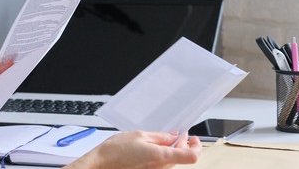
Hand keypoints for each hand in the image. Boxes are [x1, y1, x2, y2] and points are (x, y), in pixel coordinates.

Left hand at [0, 57, 12, 110]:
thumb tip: (7, 62)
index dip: (6, 61)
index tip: (16, 58)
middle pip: (1, 75)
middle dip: (9, 72)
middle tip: (18, 68)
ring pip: (0, 87)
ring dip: (5, 84)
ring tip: (12, 79)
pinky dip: (0, 95)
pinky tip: (4, 92)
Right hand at [66, 131, 200, 168]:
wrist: (101, 165)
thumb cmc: (116, 151)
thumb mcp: (139, 135)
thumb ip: (159, 136)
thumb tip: (173, 135)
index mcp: (162, 157)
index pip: (192, 156)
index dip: (197, 146)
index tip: (194, 138)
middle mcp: (162, 168)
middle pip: (183, 157)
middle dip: (184, 144)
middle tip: (179, 133)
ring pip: (173, 161)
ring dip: (174, 149)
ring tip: (165, 138)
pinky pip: (163, 165)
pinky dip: (164, 156)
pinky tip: (155, 147)